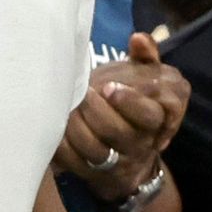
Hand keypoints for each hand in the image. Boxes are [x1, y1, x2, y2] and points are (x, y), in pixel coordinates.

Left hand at [65, 32, 186, 186]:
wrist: (131, 153)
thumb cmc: (135, 104)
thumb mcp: (148, 79)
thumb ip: (147, 58)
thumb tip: (138, 38)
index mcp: (157, 119)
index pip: (150, 115)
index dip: (130, 102)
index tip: (109, 86)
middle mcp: (139, 143)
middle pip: (119, 132)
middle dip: (97, 112)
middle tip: (82, 93)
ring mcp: (117, 161)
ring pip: (96, 150)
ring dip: (77, 127)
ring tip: (67, 106)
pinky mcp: (94, 174)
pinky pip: (76, 163)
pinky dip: (62, 146)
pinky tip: (54, 126)